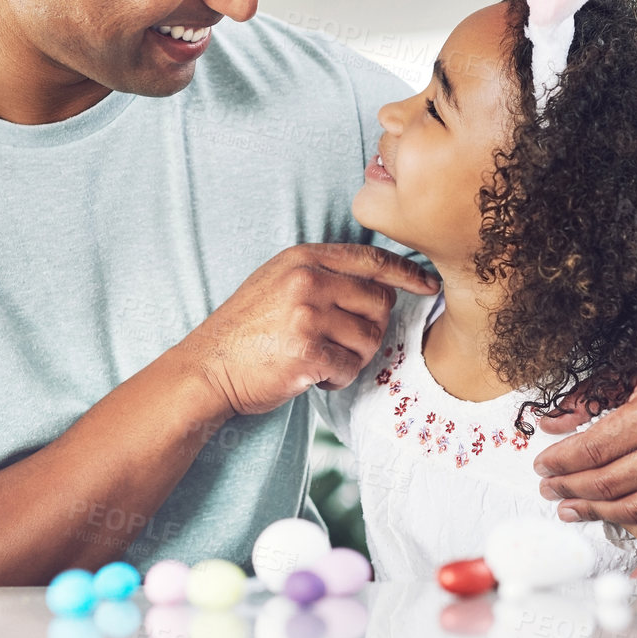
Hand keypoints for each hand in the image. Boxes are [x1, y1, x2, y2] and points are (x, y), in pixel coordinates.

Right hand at [181, 244, 439, 416]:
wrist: (207, 368)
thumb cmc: (246, 329)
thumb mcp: (279, 281)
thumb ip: (323, 273)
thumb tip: (382, 282)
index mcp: (303, 259)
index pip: (371, 260)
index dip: (406, 273)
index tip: (428, 284)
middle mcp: (307, 281)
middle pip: (379, 302)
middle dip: (369, 327)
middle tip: (341, 341)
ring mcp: (307, 317)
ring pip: (369, 339)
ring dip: (352, 356)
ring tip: (321, 358)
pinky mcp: (308, 354)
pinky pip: (350, 368)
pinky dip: (337, 378)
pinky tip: (312, 375)